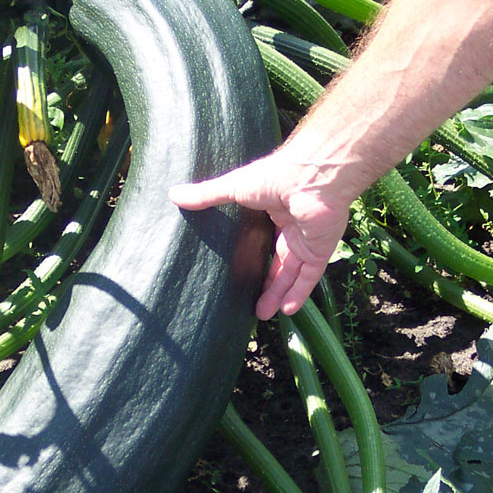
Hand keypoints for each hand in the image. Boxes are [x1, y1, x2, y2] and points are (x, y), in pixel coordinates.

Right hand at [169, 154, 351, 318]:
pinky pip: (310, 277)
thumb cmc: (273, 177)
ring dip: (279, 294)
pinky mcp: (320, 250)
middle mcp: (293, 227)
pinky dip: (300, 294)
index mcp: (275, 211)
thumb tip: (173, 194)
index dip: (254, 256)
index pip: (265, 239)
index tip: (239, 271)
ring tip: (263, 315)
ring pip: (292, 274)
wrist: (310, 178)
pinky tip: (287, 310)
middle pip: (279, 262)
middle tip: (252, 304)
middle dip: (268, 284)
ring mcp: (308, 240)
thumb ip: (206, 195)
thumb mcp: (233, 187)